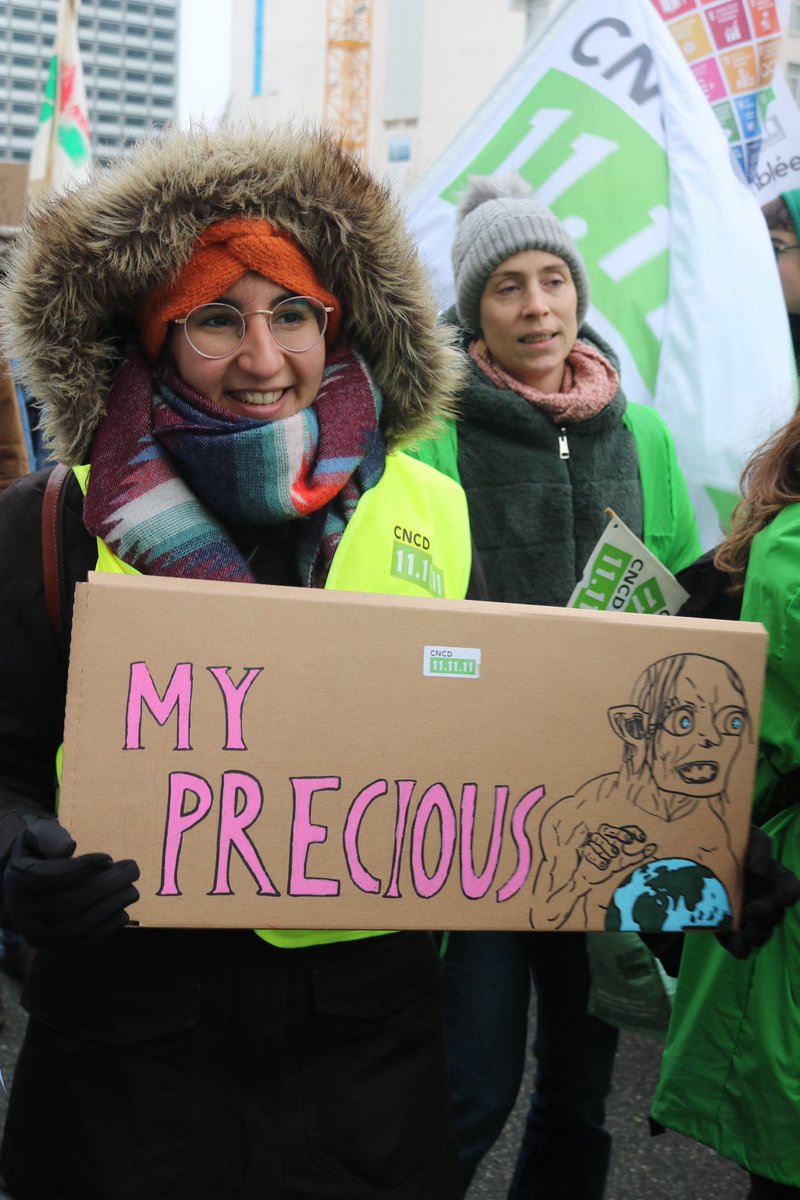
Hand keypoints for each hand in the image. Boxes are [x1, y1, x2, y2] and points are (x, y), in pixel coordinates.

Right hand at [2, 815, 139, 953]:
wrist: (28, 883)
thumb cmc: (40, 852)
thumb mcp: (39, 834)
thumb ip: (50, 836)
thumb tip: (68, 849)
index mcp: (16, 880)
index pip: (49, 878)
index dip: (81, 868)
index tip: (109, 858)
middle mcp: (21, 911)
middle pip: (64, 905)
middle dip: (104, 888)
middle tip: (133, 871)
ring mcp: (35, 934)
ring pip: (72, 928)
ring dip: (108, 910)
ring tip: (132, 890)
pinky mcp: (51, 948)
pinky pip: (77, 945)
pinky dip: (103, 932)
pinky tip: (122, 913)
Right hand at [579, 823, 655, 882]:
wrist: (595, 875)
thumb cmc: (612, 863)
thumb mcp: (628, 860)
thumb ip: (640, 854)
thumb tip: (653, 846)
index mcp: (614, 837)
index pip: (623, 829)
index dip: (633, 831)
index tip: (642, 838)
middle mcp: (603, 837)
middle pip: (607, 828)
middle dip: (618, 833)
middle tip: (627, 841)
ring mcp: (593, 844)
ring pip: (597, 839)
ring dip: (606, 847)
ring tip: (612, 857)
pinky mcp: (586, 853)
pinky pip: (589, 851)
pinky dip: (597, 858)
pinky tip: (604, 866)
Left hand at [717, 825, 799, 959]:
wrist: (685, 850)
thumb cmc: (718, 836)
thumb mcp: (741, 832)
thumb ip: (756, 844)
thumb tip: (760, 870)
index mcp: (766, 873)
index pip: (788, 885)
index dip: (789, 893)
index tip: (783, 898)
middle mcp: (759, 895)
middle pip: (773, 912)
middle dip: (767, 915)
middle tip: (752, 911)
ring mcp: (743, 913)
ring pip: (760, 931)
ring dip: (756, 934)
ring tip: (745, 934)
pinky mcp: (725, 926)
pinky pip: (738, 943)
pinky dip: (740, 947)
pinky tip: (738, 946)